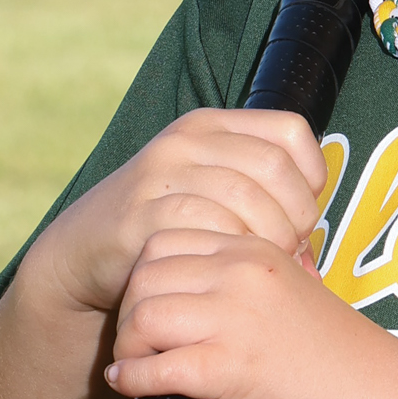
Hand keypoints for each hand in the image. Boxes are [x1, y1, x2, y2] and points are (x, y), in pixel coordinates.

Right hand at [20, 109, 327, 320]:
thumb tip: (313, 249)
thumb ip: (260, 204)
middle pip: (276, 168)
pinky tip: (229, 273)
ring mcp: (163, 173)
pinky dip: (233, 255)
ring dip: (270, 243)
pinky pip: (212, 230)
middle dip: (297, 218)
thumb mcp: (210, 196)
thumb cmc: (164, 230)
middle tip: (290, 252)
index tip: (302, 215)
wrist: (84, 252)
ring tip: (263, 266)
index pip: (292, 132)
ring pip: (249, 200)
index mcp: (211, 125)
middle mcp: (187, 139)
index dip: (312, 177)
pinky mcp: (144, 214)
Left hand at [104, 226, 395, 398]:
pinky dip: (134, 380)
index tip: (150, 308)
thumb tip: (198, 298)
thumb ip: (249, 284)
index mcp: (255, 251)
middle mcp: (241, 276)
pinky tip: (134, 387)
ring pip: (142, 317)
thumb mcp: (291, 292)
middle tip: (137, 343)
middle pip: (144, 276)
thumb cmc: (337, 355)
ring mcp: (234, 320)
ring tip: (136, 366)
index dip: (145, 277)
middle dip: (128, 312)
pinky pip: (156, 367)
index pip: (166, 240)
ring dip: (128, 348)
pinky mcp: (231, 368)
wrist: (378, 396)